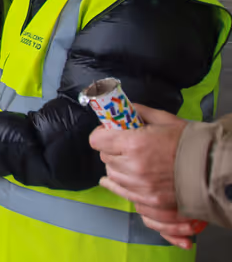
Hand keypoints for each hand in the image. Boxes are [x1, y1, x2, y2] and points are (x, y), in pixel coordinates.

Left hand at [88, 103, 199, 248]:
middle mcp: (132, 167)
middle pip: (105, 157)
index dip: (102, 134)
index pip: (97, 140)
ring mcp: (139, 187)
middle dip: (111, 149)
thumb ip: (138, 112)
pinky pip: (122, 192)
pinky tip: (119, 178)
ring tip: (131, 161)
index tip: (108, 132)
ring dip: (117, 167)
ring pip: (112, 175)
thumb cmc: (189, 142)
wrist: (213, 168)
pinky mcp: (148, 201)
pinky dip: (121, 184)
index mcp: (133, 144)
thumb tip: (121, 108)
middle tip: (124, 146)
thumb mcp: (163, 119)